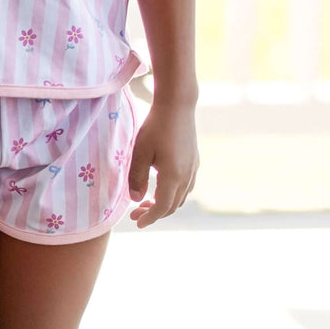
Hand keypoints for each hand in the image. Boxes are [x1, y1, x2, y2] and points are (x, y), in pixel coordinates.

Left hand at [128, 99, 197, 226]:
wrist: (178, 106)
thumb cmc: (155, 127)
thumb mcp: (140, 151)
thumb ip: (137, 177)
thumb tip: (135, 199)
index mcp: (173, 176)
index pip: (162, 207)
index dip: (149, 217)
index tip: (137, 222)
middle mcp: (187, 177)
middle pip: (172, 206)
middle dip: (154, 213)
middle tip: (135, 214)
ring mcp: (193, 169)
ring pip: (180, 197)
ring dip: (164, 204)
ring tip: (145, 203)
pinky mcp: (194, 162)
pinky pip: (185, 187)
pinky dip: (172, 194)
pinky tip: (160, 188)